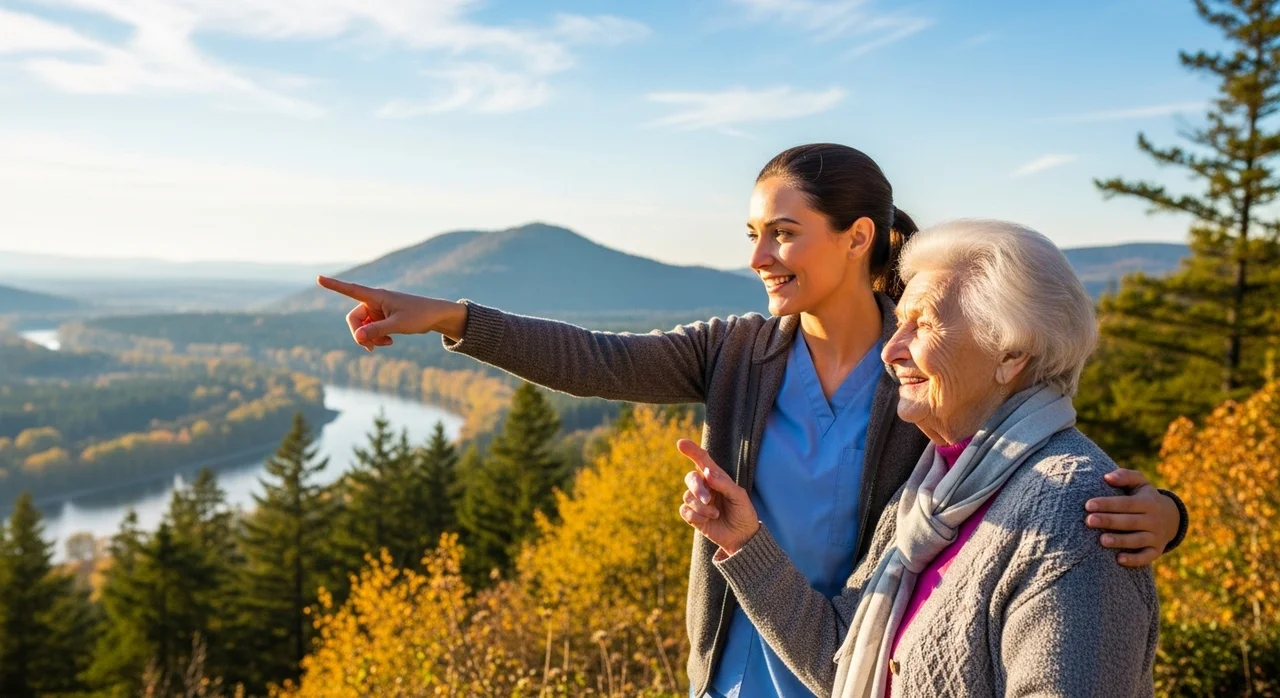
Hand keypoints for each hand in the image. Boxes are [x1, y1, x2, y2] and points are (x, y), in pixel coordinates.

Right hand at [316, 276, 467, 351]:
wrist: (435, 316)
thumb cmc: (419, 315)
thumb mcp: (398, 325)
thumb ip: (376, 330)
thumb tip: (357, 337)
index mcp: (376, 296)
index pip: (350, 290)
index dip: (334, 285)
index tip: (318, 278)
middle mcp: (374, 301)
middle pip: (353, 319)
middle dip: (359, 334)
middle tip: (370, 348)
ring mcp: (377, 310)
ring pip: (361, 327)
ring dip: (369, 338)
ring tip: (386, 344)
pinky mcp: (382, 318)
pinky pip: (370, 330)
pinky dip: (375, 338)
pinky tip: (388, 342)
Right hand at [676, 439, 759, 554]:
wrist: (742, 537)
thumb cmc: (743, 512)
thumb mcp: (739, 496)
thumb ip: (724, 483)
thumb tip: (707, 472)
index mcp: (716, 477)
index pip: (702, 460)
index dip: (692, 451)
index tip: (681, 443)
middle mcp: (705, 487)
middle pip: (690, 478)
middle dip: (697, 488)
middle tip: (708, 499)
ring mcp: (697, 501)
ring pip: (687, 496)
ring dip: (702, 507)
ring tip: (716, 514)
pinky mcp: (693, 516)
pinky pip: (685, 511)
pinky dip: (696, 516)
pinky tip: (707, 520)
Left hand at [1085, 469, 1180, 566]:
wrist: (1172, 517)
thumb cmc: (1145, 497)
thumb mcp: (1140, 483)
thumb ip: (1125, 476)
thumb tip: (1106, 477)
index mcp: (1148, 502)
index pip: (1126, 503)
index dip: (1108, 504)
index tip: (1088, 505)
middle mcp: (1153, 520)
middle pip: (1130, 521)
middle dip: (1109, 521)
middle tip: (1089, 521)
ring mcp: (1156, 536)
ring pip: (1138, 540)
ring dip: (1120, 541)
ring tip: (1102, 540)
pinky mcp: (1156, 550)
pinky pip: (1146, 557)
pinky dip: (1134, 560)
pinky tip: (1119, 560)